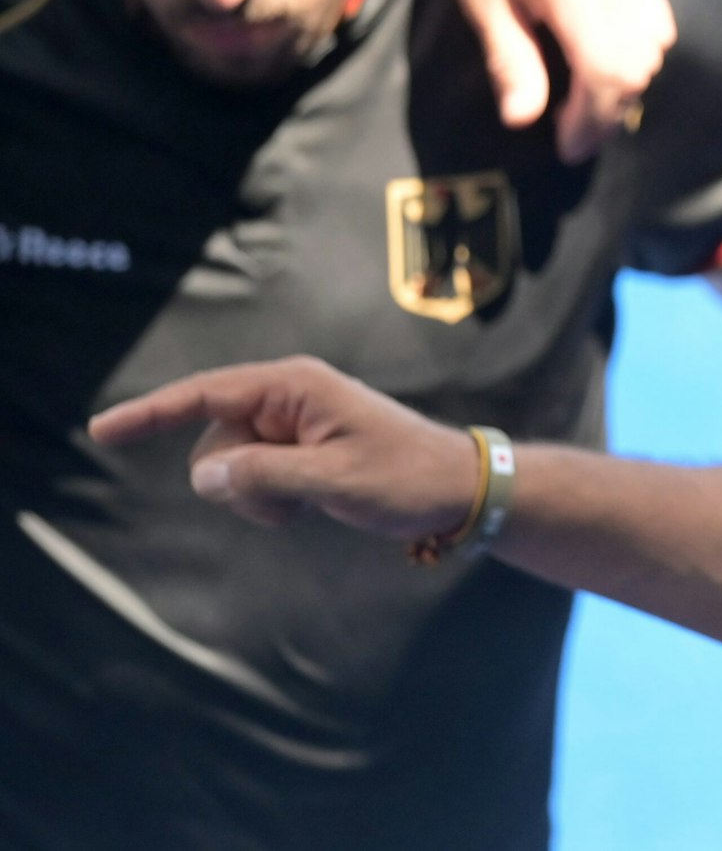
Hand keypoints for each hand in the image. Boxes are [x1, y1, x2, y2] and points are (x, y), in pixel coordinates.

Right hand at [89, 357, 477, 538]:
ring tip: (316, 499)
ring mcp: (293, 422)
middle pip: (217, 442)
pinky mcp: (299, 447)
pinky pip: (255, 479)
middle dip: (240, 482)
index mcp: (296, 386)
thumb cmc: (405, 478)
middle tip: (299, 499)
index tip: (101, 429)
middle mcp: (289, 395)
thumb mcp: (336, 482)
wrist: (454, 487)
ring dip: (259, 496)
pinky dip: (272, 500)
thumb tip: (205, 473)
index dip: (151, 413)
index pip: (206, 395)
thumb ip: (267, 476)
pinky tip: (315, 502)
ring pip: (232, 468)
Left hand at [390, 0, 676, 163]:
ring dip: (627, 82)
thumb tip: (523, 120)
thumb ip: (510, 59)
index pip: (607, 74)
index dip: (591, 121)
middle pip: (638, 68)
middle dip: (609, 110)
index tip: (566, 148)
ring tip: (587, 100)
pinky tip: (606, 62)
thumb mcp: (483, 0)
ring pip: (656, 48)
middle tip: (574, 135)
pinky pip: (660, 23)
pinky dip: (642, 53)